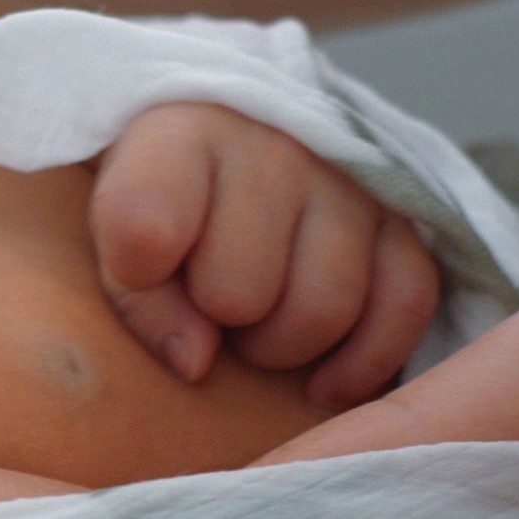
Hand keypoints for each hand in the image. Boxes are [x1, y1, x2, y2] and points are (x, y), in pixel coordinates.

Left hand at [90, 103, 440, 410]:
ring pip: (324, 309)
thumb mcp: (113, 228)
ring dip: (282, 346)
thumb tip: (196, 363)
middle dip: (217, 318)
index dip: (137, 275)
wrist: (234, 139)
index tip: (139, 273)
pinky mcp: (404, 218)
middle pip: (242, 290)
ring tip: (254, 327)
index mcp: (181, 135)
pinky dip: (363, 362)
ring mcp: (349, 182)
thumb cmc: (162, 197)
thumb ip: (138, 297)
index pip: (146, 224)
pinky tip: (321, 383)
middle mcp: (275, 148)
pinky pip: (404, 306)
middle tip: (206, 306)